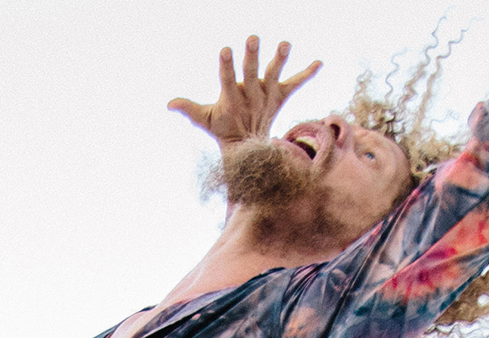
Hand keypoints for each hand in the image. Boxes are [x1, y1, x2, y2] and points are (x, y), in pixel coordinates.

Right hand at [169, 35, 319, 149]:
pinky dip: (307, 74)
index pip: (227, 80)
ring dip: (280, 59)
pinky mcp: (280, 96)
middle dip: (252, 57)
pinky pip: (296, 85)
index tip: (225, 49)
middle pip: (252, 74)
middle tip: (253, 38)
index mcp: (232, 100)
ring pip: (274, 76)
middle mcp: (252, 98)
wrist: (248, 148)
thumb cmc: (222, 129)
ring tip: (286, 43)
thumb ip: (188, 108)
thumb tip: (168, 103)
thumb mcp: (204, 120)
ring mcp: (268, 97)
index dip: (226, 66)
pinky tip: (320, 62)